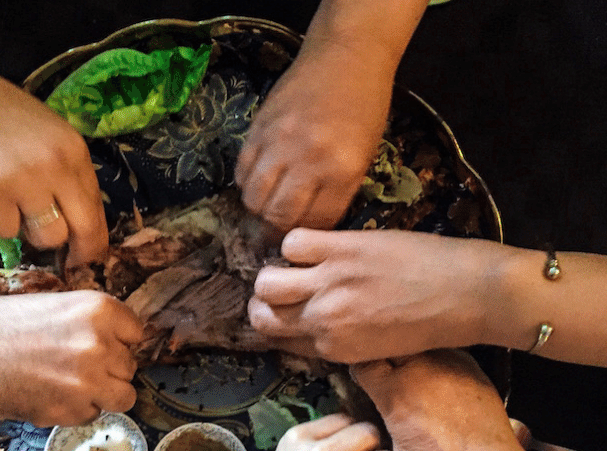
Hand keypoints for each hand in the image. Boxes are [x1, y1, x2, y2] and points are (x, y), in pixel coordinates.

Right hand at [0, 68, 108, 270]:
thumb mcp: (47, 136)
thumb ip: (65, 172)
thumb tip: (77, 223)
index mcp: (75, 150)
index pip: (99, 209)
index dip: (94, 239)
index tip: (84, 253)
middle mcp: (58, 165)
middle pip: (86, 231)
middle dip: (79, 255)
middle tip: (66, 264)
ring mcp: (26, 178)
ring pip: (49, 238)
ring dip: (32, 235)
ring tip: (15, 212)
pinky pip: (7, 232)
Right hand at [0, 291, 142, 425]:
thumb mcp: (50, 305)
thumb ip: (87, 322)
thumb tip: (115, 341)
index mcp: (98, 309)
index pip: (136, 333)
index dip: (118, 341)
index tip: (100, 344)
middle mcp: (101, 344)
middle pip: (130, 367)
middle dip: (108, 370)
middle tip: (72, 366)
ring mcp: (88, 381)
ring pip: (122, 397)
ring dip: (101, 395)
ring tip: (67, 385)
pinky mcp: (70, 411)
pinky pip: (92, 416)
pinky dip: (75, 412)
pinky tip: (47, 396)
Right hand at [235, 30, 394, 231]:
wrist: (346, 56)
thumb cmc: (364, 108)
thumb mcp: (363, 156)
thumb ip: (336, 192)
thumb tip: (310, 225)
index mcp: (342, 171)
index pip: (317, 222)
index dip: (309, 235)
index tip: (304, 237)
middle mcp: (308, 160)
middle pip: (279, 216)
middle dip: (277, 231)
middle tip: (276, 233)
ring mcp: (279, 143)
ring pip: (254, 198)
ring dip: (257, 210)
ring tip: (264, 210)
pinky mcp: (258, 129)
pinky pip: (242, 171)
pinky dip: (247, 184)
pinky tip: (258, 183)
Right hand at [249, 229, 500, 362]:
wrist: (469, 294)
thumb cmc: (432, 324)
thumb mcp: (379, 349)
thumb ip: (341, 340)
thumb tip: (315, 326)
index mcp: (334, 349)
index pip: (281, 341)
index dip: (279, 327)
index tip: (284, 314)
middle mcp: (323, 320)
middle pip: (263, 316)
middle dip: (265, 305)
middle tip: (279, 292)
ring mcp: (329, 283)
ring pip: (266, 281)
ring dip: (274, 274)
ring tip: (293, 268)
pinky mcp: (341, 248)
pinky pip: (292, 242)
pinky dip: (297, 243)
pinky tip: (317, 246)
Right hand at [351, 352, 535, 450]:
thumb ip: (380, 415)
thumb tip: (373, 399)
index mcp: (396, 393)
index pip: (363, 361)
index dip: (356, 367)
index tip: (357, 377)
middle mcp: (424, 370)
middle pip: (391, 343)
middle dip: (382, 354)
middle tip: (380, 371)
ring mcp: (452, 365)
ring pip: (420, 341)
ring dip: (409, 353)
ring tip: (407, 371)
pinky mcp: (474, 369)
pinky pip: (445, 352)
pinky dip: (434, 360)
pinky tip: (434, 377)